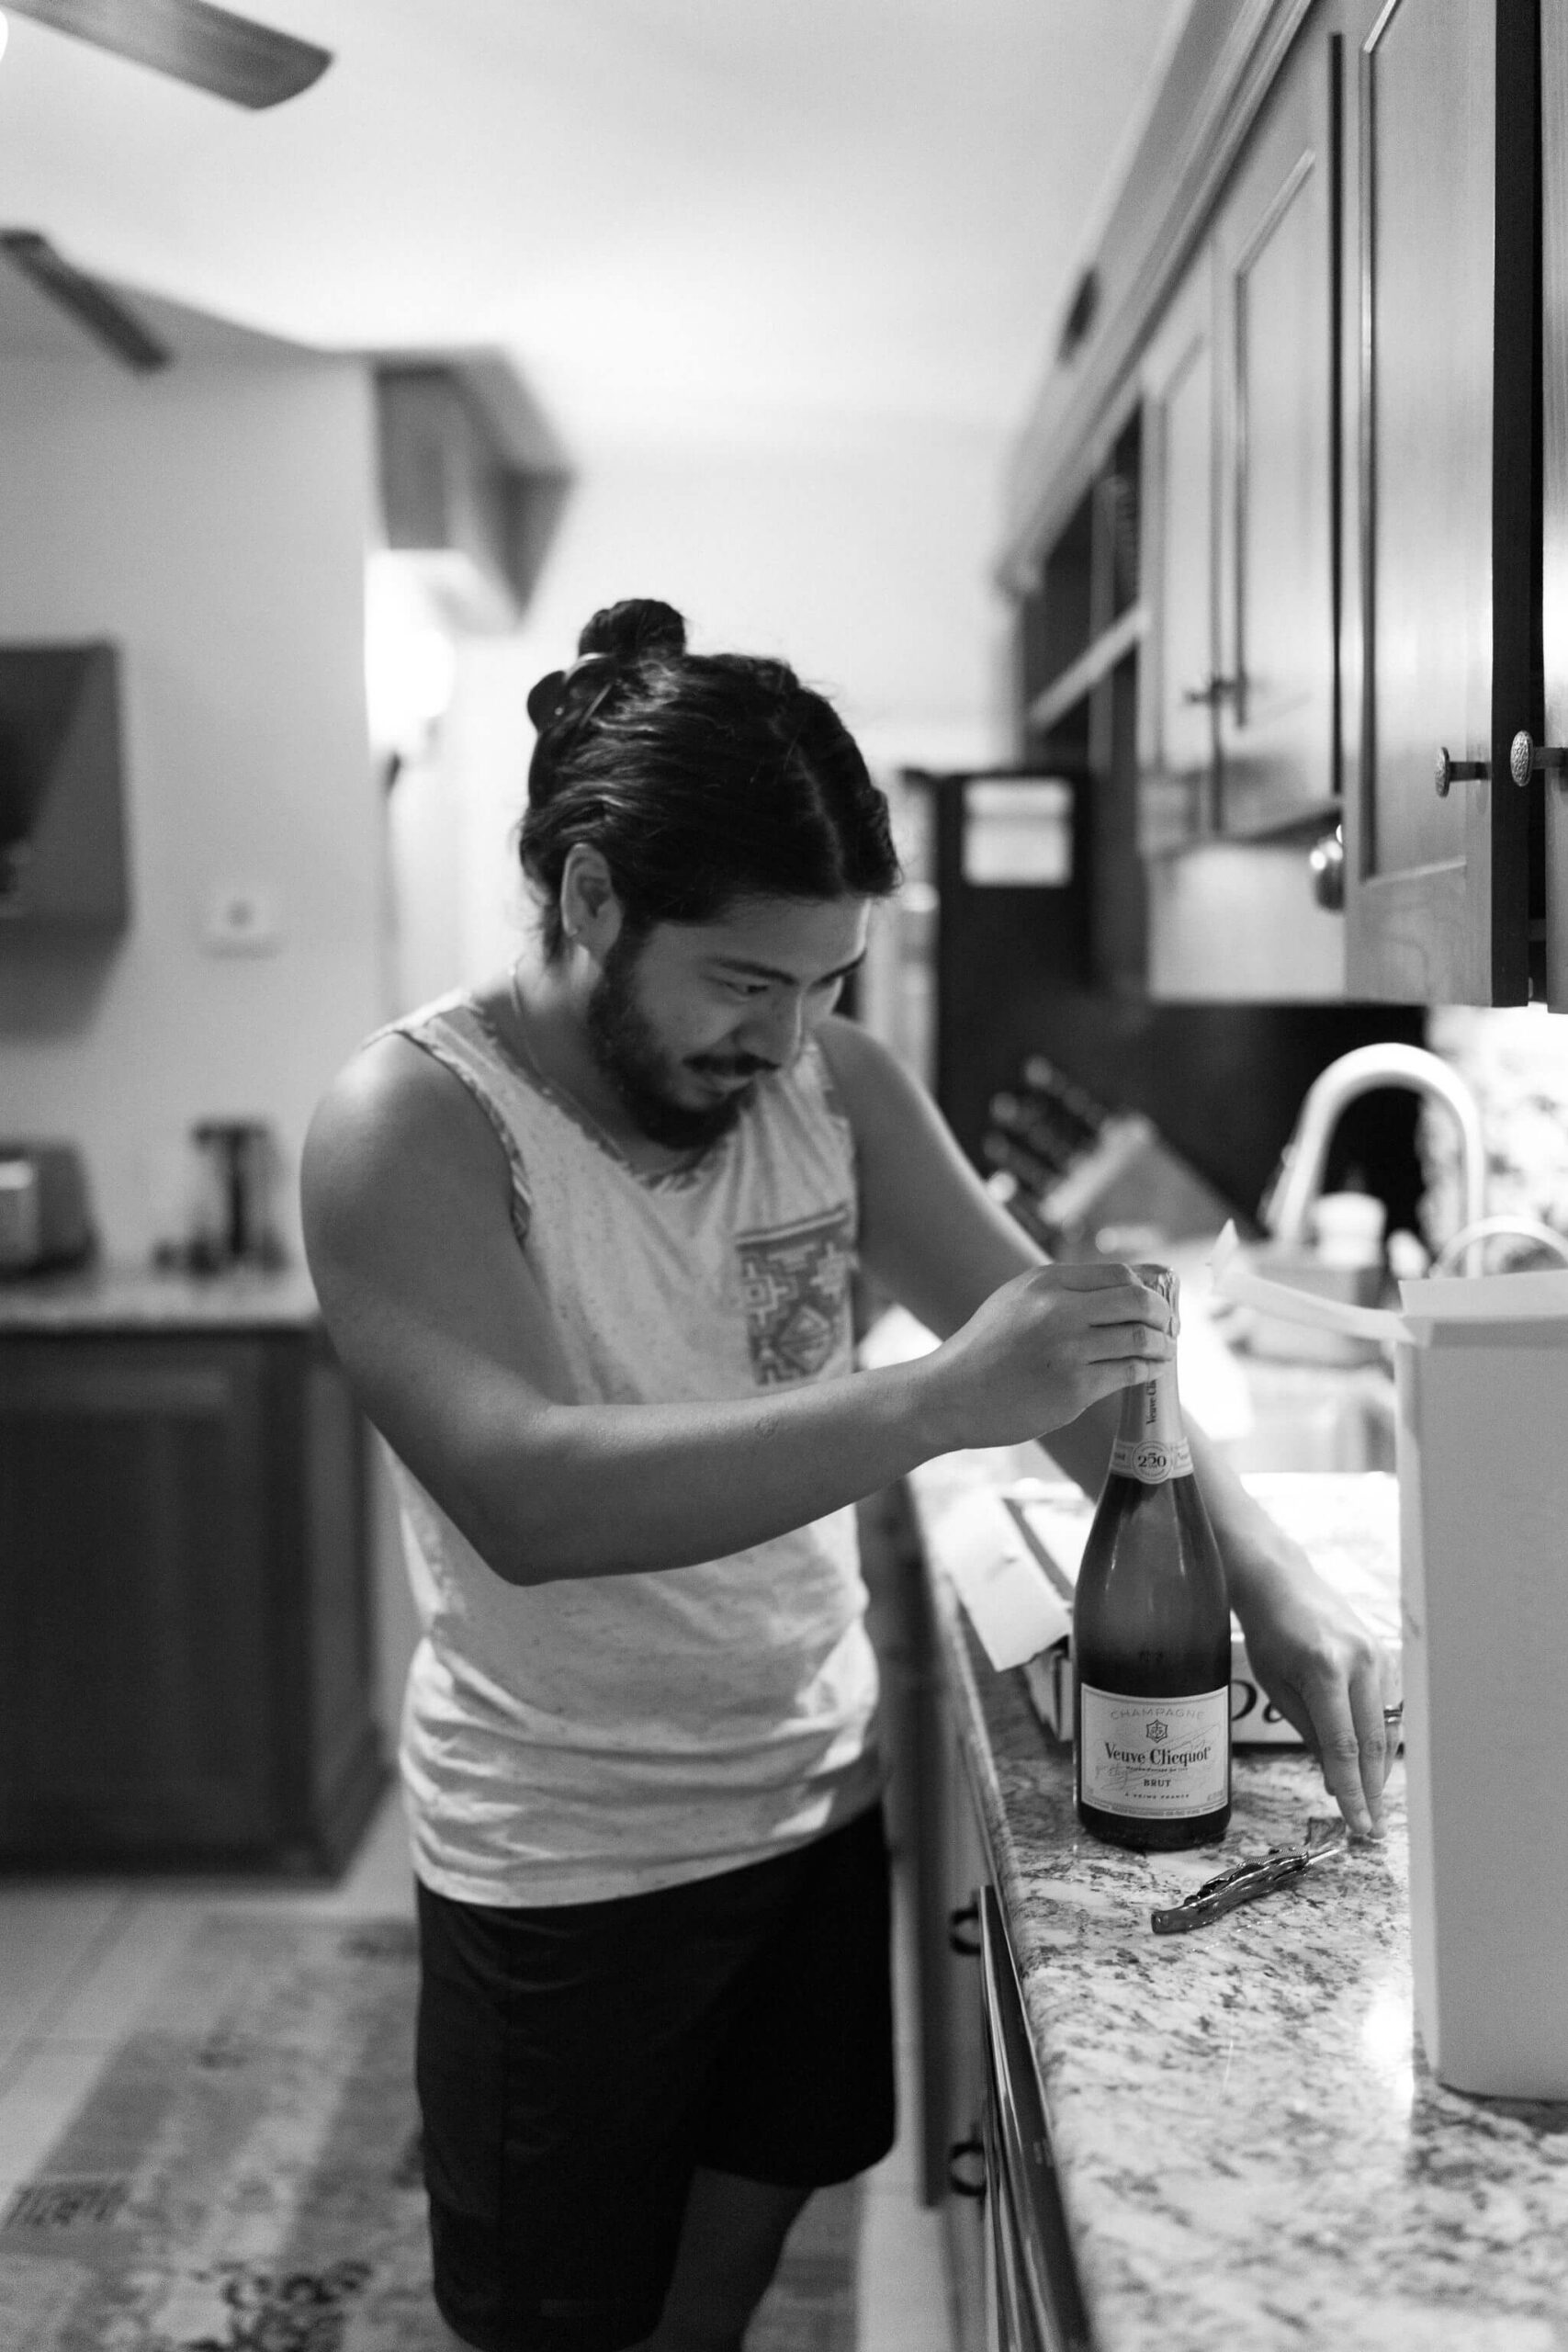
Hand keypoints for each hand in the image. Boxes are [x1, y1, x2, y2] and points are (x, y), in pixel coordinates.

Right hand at [929, 1263, 1174, 1450]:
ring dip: (1162, 1346)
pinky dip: (1147, 1371)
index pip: (1120, 1275)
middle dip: (1164, 1315)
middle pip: (1138, 1301)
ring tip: (1163, 1352)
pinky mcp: (1073, 1388)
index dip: (1149, 1289)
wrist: (949, 1395)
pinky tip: (1147, 1372)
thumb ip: (1059, 1291)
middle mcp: (1058, 1309)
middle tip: (1170, 1328)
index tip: (1158, 1303)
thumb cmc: (983, 1350)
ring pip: (1140, 1338)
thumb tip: (1120, 1287)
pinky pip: (1128, 1373)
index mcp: (1045, 1282)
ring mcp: (1068, 1349)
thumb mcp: (1014, 1300)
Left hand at [1229, 1539, 1395, 1837]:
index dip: (1351, 1790)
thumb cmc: (1268, 1631)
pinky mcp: (1384, 1655)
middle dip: (1372, 1789)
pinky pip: (1387, 1709)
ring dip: (1380, 1769)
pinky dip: (1380, 1740)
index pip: (1344, 1745)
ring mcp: (1378, 1656)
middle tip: (1371, 1827)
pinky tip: (1372, 1765)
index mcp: (1325, 1669)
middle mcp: (1360, 1661)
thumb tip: (1335, 1779)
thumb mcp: (1277, 1685)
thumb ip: (1310, 1732)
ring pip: (1387, 1728)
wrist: (1282, 1580)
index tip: (1357, 1825)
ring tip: (1371, 1804)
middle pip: (1373, 1742)